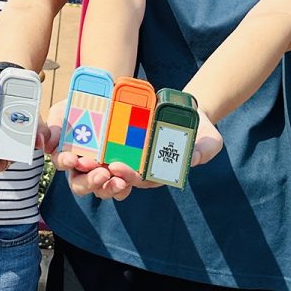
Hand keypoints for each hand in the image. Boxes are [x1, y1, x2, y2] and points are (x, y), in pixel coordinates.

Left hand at [52, 109, 223, 201]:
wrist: (191, 110)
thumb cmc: (202, 130)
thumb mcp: (209, 140)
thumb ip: (204, 151)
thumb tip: (193, 159)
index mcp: (159, 172)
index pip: (142, 180)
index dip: (130, 177)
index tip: (121, 169)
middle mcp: (142, 167)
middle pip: (121, 176)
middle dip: (108, 174)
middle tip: (98, 165)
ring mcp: (131, 155)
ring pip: (108, 166)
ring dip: (94, 166)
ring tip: (83, 159)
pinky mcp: (121, 140)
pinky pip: (104, 146)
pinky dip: (93, 146)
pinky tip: (81, 139)